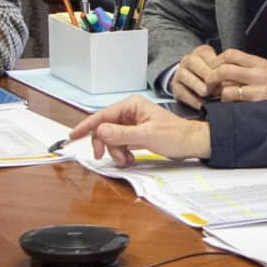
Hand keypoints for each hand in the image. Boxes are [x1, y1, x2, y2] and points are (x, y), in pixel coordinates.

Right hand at [68, 95, 210, 166]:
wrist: (192, 143)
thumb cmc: (176, 135)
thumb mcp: (147, 135)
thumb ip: (122, 134)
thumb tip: (100, 131)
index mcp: (131, 105)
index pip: (102, 115)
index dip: (87, 126)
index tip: (73, 135)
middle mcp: (130, 112)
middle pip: (104, 128)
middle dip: (105, 144)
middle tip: (103, 157)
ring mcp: (132, 123)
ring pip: (111, 138)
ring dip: (115, 152)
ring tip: (126, 161)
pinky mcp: (135, 134)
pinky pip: (119, 144)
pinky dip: (121, 153)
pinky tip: (129, 159)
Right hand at [167, 44, 224, 107]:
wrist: (192, 83)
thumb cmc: (212, 76)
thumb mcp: (219, 69)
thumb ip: (225, 73)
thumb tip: (235, 84)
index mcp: (202, 52)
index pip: (209, 56)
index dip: (218, 68)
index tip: (228, 79)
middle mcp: (188, 59)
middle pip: (194, 62)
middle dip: (206, 74)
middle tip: (216, 86)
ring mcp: (179, 72)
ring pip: (184, 74)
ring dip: (196, 84)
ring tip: (206, 93)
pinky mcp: (175, 86)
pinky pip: (181, 91)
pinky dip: (191, 99)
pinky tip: (201, 105)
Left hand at [208, 49, 266, 103]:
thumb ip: (248, 70)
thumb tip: (224, 70)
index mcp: (260, 63)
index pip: (231, 53)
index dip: (216, 61)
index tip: (212, 70)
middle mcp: (259, 72)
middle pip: (224, 68)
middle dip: (210, 77)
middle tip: (207, 86)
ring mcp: (259, 87)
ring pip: (226, 86)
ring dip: (218, 94)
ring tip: (220, 99)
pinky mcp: (258, 100)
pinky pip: (233, 99)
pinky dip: (226, 103)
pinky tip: (229, 107)